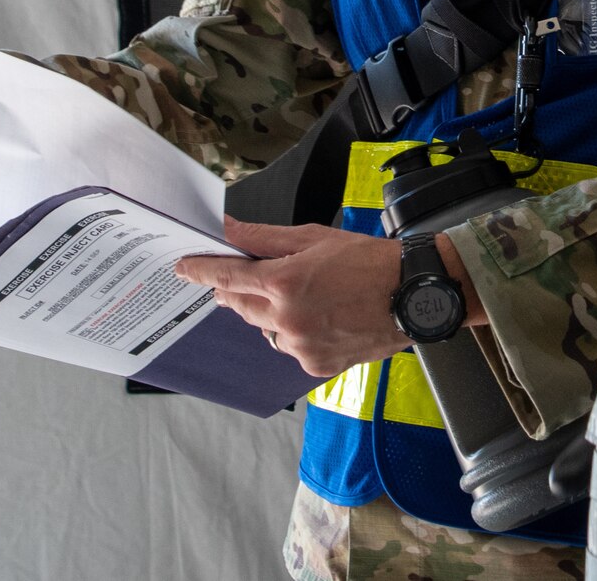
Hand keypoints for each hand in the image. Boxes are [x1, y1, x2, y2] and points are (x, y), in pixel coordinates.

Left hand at [177, 219, 484, 377]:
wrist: (413, 294)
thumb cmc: (370, 261)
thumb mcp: (314, 237)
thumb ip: (265, 238)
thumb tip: (229, 230)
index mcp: (284, 282)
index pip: (226, 278)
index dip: (200, 271)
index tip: (183, 267)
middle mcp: (286, 320)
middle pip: (240, 306)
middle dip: (240, 291)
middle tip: (253, 277)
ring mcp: (300, 347)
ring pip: (265, 329)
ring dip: (272, 313)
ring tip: (307, 296)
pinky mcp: (315, 366)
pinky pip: (289, 348)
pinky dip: (296, 333)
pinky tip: (321, 317)